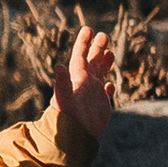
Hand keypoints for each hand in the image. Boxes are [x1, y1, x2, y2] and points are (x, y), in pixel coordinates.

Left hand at [55, 19, 116, 138]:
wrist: (73, 137)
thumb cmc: (68, 118)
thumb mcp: (64, 99)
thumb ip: (62, 83)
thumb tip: (58, 66)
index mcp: (78, 78)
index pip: (80, 56)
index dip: (84, 42)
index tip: (88, 29)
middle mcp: (85, 84)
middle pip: (92, 61)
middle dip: (97, 48)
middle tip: (104, 34)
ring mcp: (93, 94)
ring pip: (100, 74)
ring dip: (104, 63)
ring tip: (110, 52)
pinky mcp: (100, 106)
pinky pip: (104, 93)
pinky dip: (108, 87)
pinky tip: (110, 85)